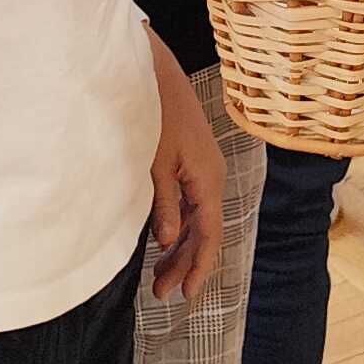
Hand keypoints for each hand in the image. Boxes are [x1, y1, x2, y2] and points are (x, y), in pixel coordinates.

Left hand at [146, 43, 225, 302]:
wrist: (152, 71)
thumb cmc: (153, 113)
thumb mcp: (154, 164)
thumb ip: (164, 204)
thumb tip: (171, 241)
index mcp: (207, 179)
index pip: (210, 233)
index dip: (199, 265)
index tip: (185, 292)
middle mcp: (211, 176)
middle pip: (205, 230)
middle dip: (185, 262)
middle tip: (162, 291)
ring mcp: (202, 168)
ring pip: (198, 218)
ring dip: (181, 246)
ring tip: (159, 274)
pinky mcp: (191, 161)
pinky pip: (192, 202)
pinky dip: (179, 225)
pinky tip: (164, 239)